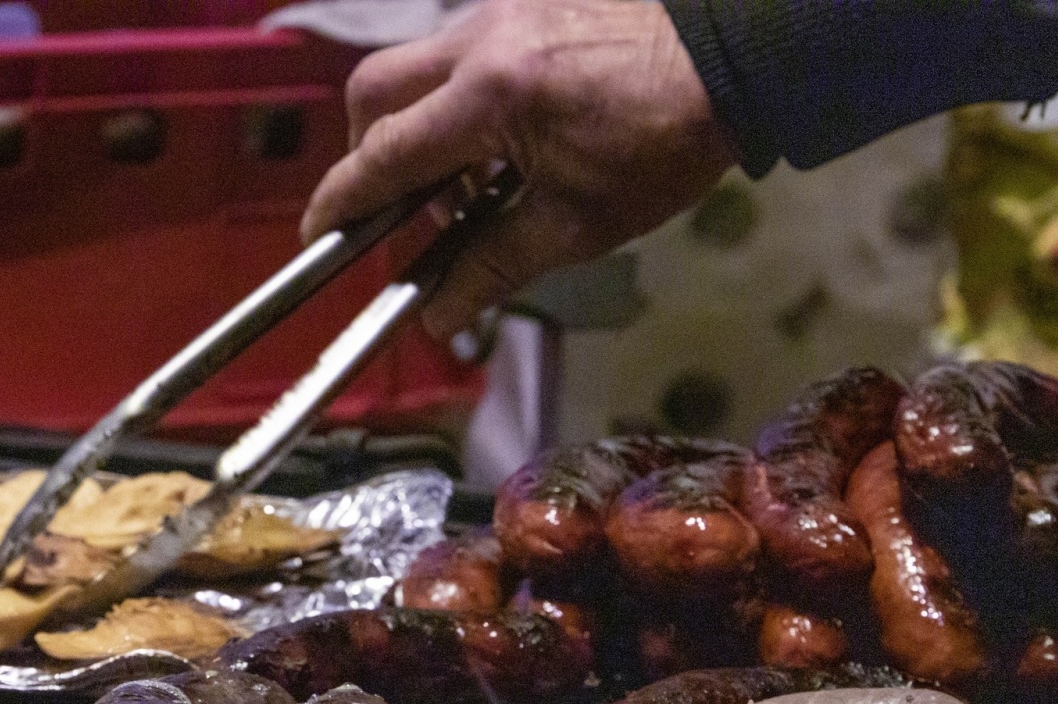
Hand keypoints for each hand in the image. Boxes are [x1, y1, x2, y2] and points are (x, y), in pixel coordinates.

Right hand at [301, 0, 737, 339]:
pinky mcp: (527, 4)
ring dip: (416, 128)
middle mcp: (479, 41)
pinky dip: (456, 102)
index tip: (317, 236)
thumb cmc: (666, 139)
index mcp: (488, 98)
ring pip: (415, 68)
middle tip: (396, 208)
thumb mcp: (580, 222)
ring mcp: (501, 13)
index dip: (340, 203)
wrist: (740, 51)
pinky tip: (502, 143)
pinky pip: (460, 52)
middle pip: (373, 92)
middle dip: (367, 155)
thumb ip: (494, 266)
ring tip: (467, 185)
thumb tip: (438, 318)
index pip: (382, 157)